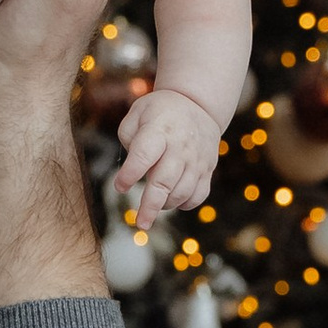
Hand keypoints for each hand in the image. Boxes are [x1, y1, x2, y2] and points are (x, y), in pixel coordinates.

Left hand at [112, 87, 220, 220]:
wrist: (197, 104)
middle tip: (140, 223)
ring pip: (182, 192)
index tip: (120, 186)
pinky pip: (198, 195)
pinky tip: (172, 200)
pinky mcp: (207, 168)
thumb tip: (131, 169)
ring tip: (152, 205)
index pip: (144, 155)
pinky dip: (185, 204)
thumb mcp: (137, 113)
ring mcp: (197, 159)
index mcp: (159, 130)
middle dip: (150, 205)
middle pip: (165, 181)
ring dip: (165, 204)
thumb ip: (128, 139)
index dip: (130, 174)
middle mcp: (181, 146)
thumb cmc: (159, 112)